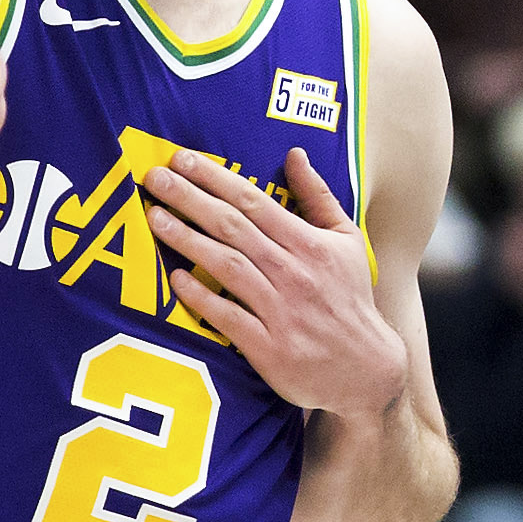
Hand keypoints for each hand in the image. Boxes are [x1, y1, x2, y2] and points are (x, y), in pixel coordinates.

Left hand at [142, 145, 408, 419]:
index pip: (256, 202)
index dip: (216, 178)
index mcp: (311, 244)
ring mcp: (281, 311)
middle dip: (191, 198)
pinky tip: (176, 278)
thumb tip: (295, 153)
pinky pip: (228, 317)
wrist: (367, 369)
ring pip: (227, 266)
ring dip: (187, 239)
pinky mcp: (269, 348)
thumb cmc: (350, 298)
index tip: (183, 159)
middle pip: (234, 228)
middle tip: (156, 177)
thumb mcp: (347, 241)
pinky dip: (201, 297)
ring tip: (155, 217)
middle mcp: (295, 274)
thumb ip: (318, 196)